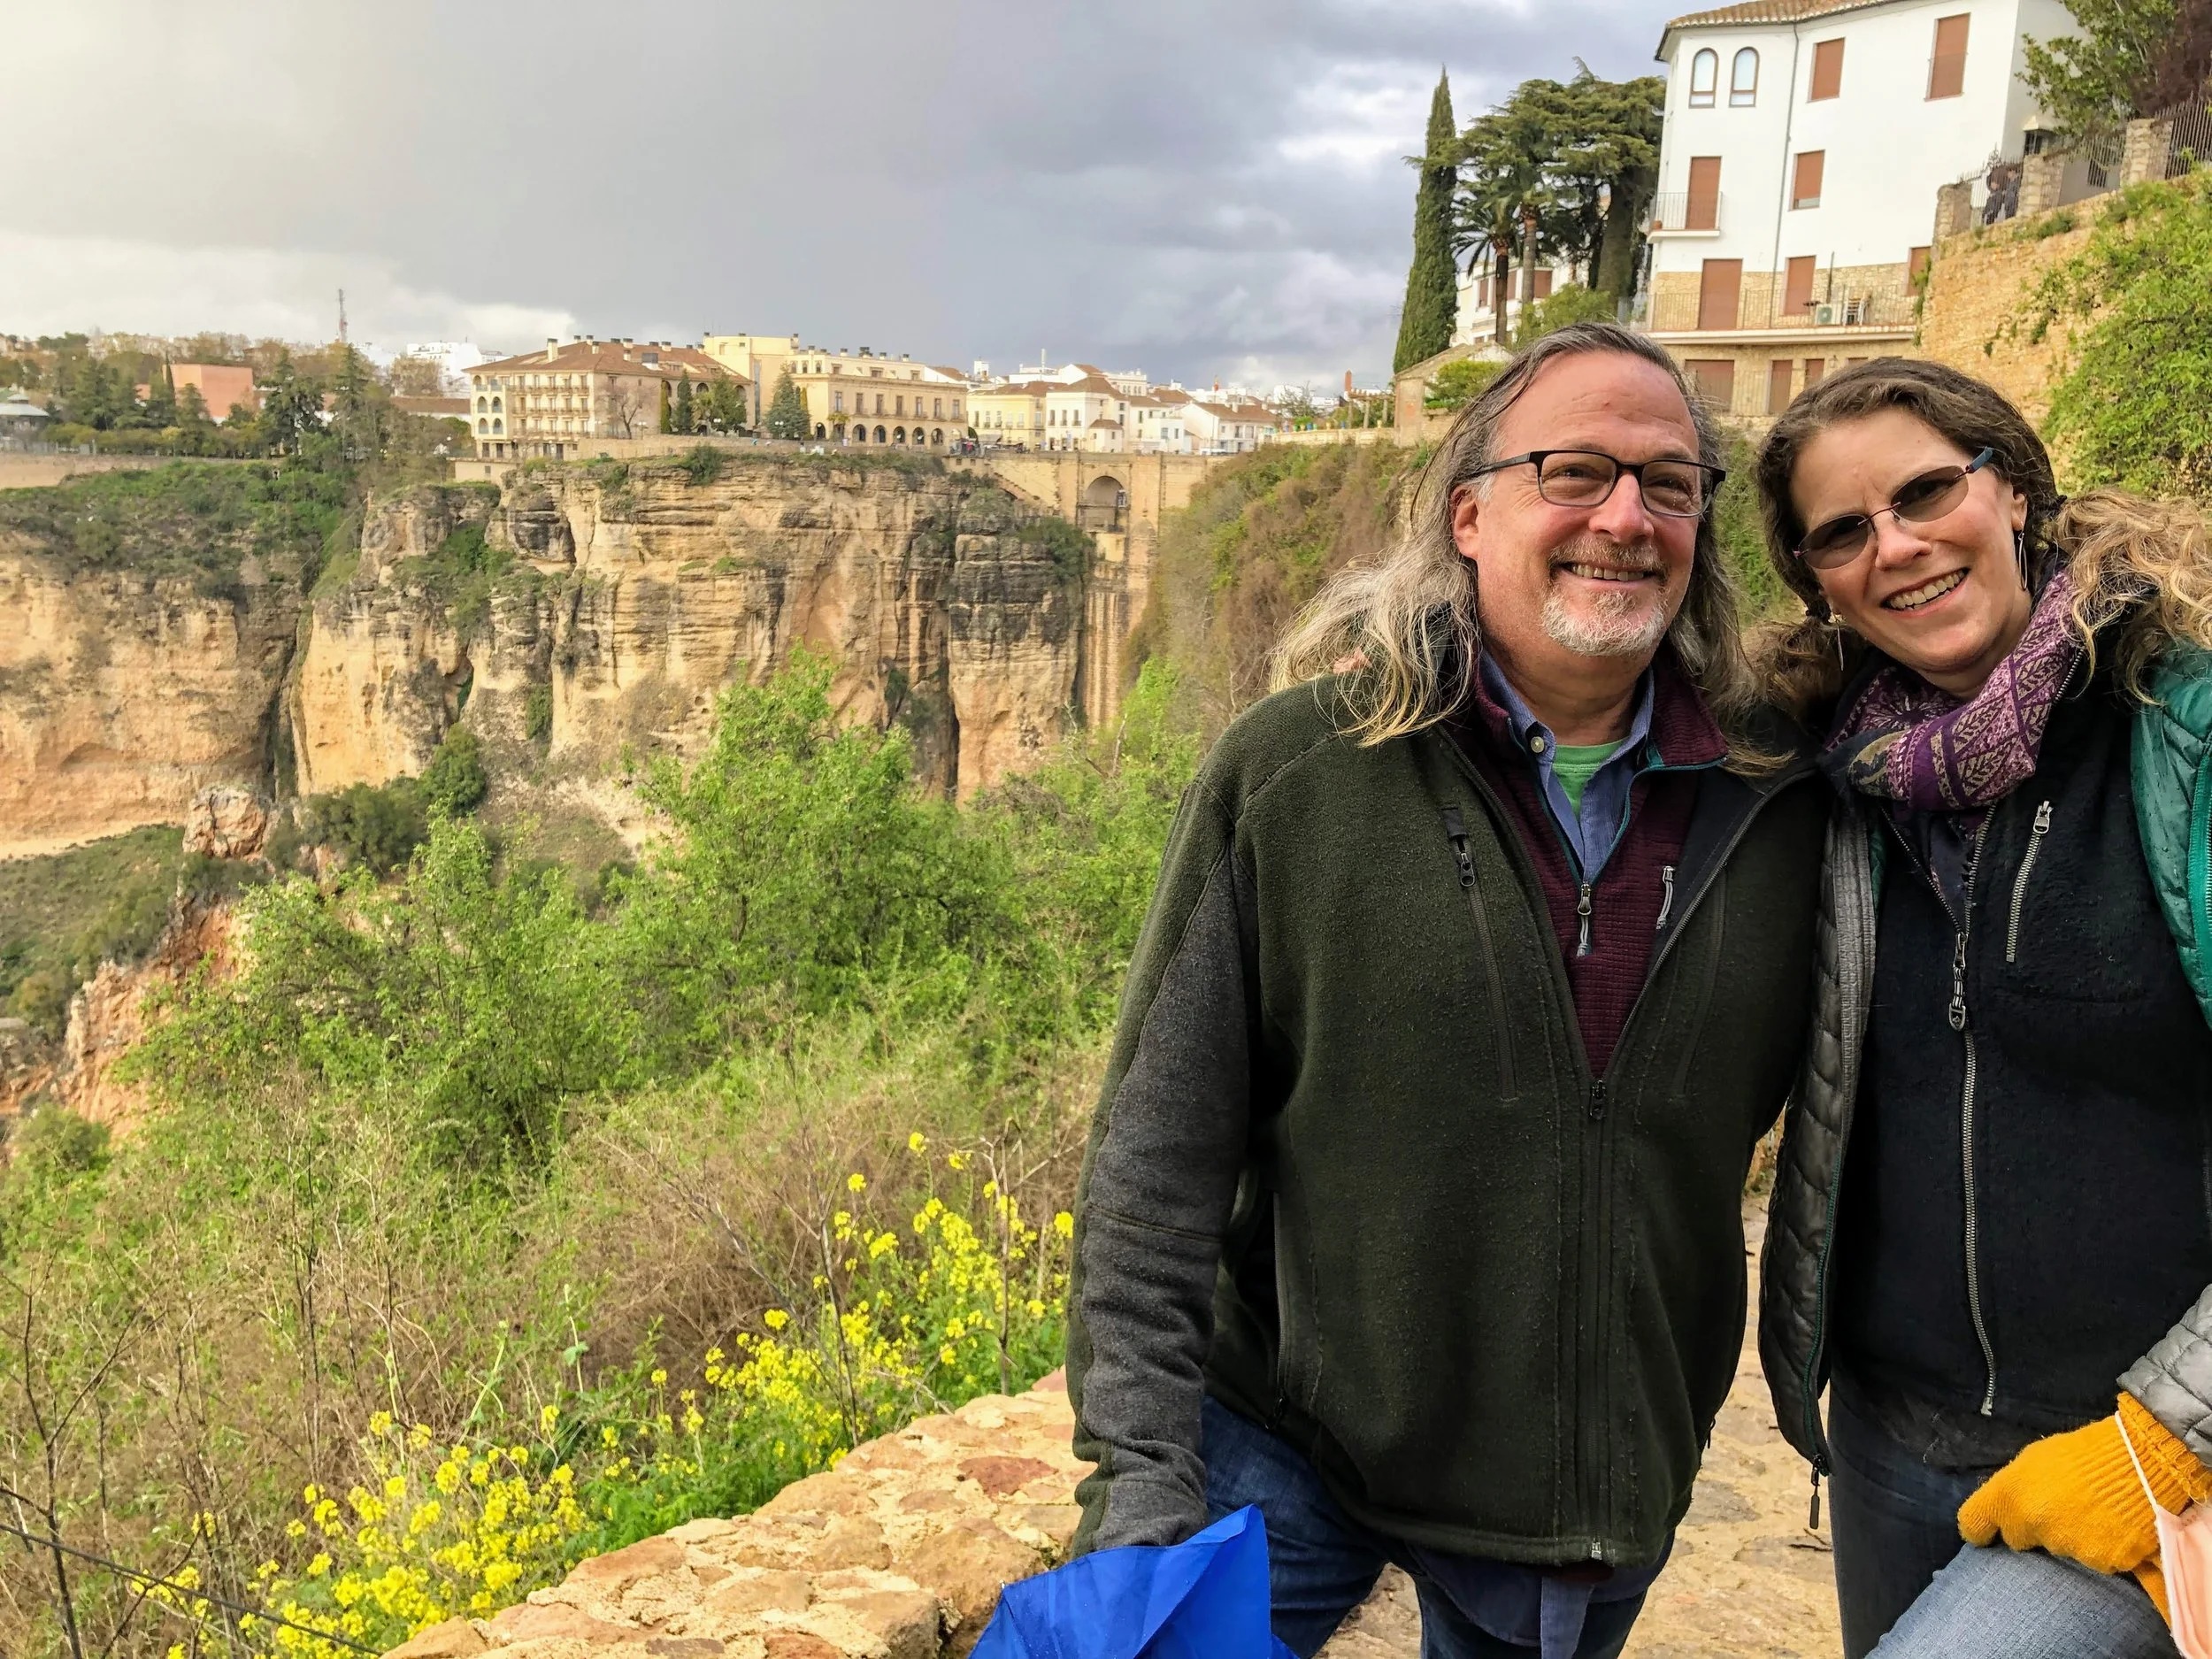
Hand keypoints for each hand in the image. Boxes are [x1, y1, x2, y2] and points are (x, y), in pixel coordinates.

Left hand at [1958, 1394, 2210, 1575]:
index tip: (1985, 1530)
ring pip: (2058, 1550)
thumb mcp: (2035, 1458)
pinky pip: (2093, 1560)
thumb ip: (2014, 1487)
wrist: (2142, 1461)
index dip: (1980, 1527)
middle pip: (2018, 1540)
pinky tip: (2111, 1526)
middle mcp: (2034, 1526)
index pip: (1973, 1524)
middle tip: (2056, 1507)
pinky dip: (2100, 1548)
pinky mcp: (2103, 1562)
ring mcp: (2069, 1547)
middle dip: (2031, 1528)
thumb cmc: (2084, 1452)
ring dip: (2068, 1537)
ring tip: (2090, 1511)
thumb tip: (2007, 1507)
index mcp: (2009, 1496)